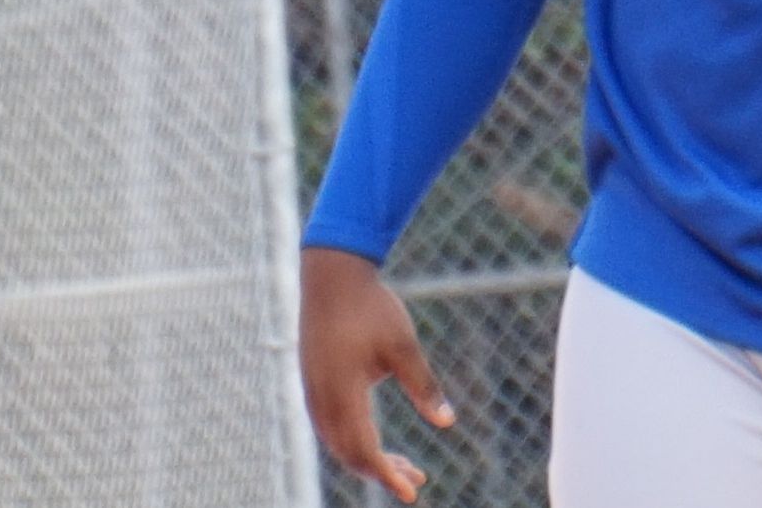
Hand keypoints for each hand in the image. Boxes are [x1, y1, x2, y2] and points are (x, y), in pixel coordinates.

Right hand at [300, 247, 455, 502]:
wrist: (333, 275)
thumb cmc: (371, 307)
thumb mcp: (404, 345)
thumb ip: (424, 386)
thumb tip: (448, 423)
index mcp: (343, 392)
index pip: (364, 450)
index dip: (386, 476)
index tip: (412, 492)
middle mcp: (321, 398)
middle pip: (348, 453)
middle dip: (381, 472)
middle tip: (417, 477)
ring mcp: (312, 391)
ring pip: (337, 442)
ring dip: (366, 458)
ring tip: (402, 463)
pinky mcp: (312, 383)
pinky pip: (329, 427)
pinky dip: (352, 441)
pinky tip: (374, 441)